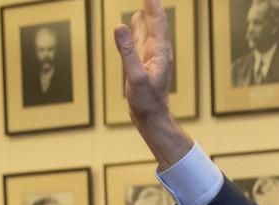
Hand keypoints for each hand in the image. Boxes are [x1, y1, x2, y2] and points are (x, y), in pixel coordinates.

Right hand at [114, 0, 171, 122]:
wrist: (152, 118)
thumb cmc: (147, 102)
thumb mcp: (135, 76)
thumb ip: (128, 52)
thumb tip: (119, 26)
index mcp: (159, 51)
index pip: (158, 20)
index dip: (153, 3)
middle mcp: (158, 51)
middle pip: (156, 21)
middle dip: (152, 4)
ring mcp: (152, 56)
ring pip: (150, 28)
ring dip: (147, 12)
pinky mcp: (145, 62)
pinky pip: (142, 38)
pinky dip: (139, 26)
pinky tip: (135, 20)